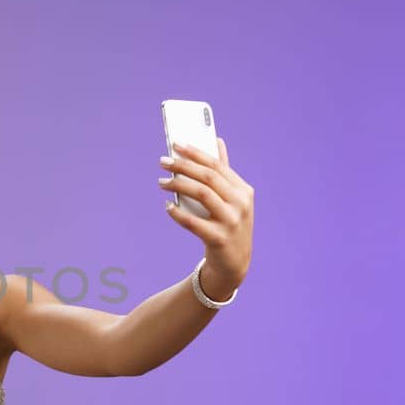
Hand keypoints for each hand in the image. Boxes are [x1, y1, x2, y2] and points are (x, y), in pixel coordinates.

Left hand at [159, 136, 254, 291]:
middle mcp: (240, 203)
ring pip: (202, 194)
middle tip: (163, 162)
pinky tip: (167, 207)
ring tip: (161, 182)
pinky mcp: (219, 239)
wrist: (234, 263)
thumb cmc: (228, 225)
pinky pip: (193, 222)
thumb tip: (216, 140)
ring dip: (178, 185)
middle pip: (208, 177)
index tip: (176, 144)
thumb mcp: (232, 199)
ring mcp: (231, 221)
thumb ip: (224, 172)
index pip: (217, 165)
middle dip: (183, 166)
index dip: (195, 153)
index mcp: (243, 190)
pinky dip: (178, 213)